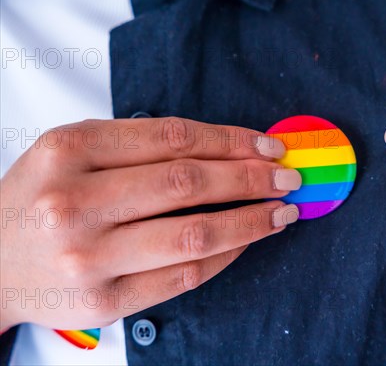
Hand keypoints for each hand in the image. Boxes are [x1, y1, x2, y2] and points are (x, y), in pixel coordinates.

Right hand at [0, 117, 300, 329]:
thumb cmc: (41, 197)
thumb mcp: (73, 151)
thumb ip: (140, 144)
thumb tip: (227, 148)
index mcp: (69, 150)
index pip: (174, 138)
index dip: (232, 141)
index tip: (268, 147)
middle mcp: (75, 202)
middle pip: (188, 183)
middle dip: (251, 178)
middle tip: (287, 178)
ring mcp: (88, 258)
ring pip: (195, 234)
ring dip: (251, 221)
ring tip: (281, 211)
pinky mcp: (103, 302)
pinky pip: (183, 276)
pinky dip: (226, 255)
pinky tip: (246, 240)